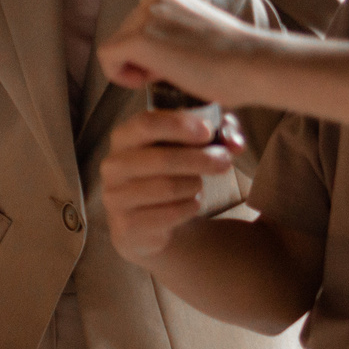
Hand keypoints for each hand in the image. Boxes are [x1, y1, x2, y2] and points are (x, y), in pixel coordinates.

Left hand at [97, 0, 269, 104]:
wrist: (254, 64)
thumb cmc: (238, 61)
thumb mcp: (201, 38)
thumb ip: (176, 37)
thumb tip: (158, 54)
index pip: (140, 26)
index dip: (150, 53)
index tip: (175, 66)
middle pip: (124, 35)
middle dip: (140, 60)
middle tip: (172, 74)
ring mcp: (147, 15)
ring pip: (115, 47)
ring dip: (134, 68)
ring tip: (167, 76)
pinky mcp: (139, 38)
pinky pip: (107, 58)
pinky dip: (120, 76)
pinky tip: (148, 82)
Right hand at [98, 106, 233, 262]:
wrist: (145, 219)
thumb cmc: (170, 171)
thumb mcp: (189, 145)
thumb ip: (217, 134)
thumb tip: (235, 143)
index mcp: (123, 137)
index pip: (146, 123)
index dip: (179, 125)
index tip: (208, 131)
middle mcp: (113, 166)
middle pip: (161, 159)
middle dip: (200, 159)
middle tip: (225, 161)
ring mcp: (116, 197)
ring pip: (169, 188)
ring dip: (194, 185)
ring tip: (198, 184)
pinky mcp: (127, 225)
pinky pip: (169, 214)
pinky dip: (189, 207)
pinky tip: (190, 203)